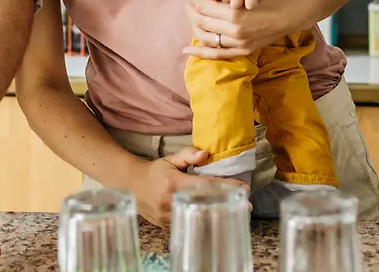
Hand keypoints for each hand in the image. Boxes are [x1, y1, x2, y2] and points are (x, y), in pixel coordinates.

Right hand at [130, 147, 248, 225]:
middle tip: (247, 205)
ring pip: (198, 217)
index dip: (226, 187)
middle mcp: (172, 201)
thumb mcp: (170, 159)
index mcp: (174, 183)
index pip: (206, 185)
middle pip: (206, 203)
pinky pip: (189, 224)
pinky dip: (203, 221)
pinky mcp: (167, 225)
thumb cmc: (154, 172)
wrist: (132, 187)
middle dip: (228, 204)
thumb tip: (205, 154)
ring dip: (217, 214)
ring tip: (236, 213)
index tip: (244, 188)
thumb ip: (188, 155)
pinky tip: (216, 220)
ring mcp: (169, 216)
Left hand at [185, 0, 312, 59]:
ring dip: (195, 28)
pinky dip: (201, 53)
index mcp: (235, 14)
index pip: (205, 7)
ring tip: (192, 19)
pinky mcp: (245, 50)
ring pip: (207, 39)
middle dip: (192, 12)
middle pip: (203, 22)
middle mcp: (235, 31)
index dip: (196, 0)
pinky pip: (218, 55)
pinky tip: (187, 50)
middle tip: (189, 5)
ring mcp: (240, 43)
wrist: (296, 12)